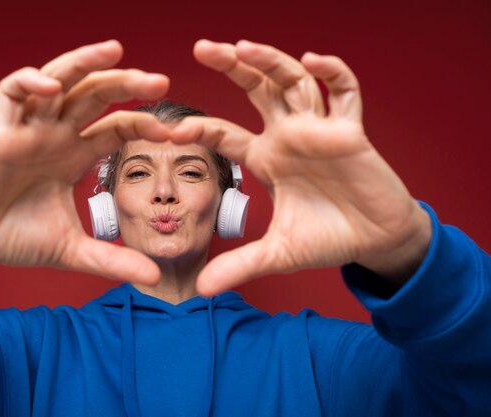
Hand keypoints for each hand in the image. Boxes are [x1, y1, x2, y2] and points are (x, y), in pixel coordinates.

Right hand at [0, 40, 168, 297]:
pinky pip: (10, 93)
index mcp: (75, 156)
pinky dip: (29, 83)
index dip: (143, 125)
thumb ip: (112, 260)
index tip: (174, 134)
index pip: (116, 127)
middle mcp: (56, 136)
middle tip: (161, 83)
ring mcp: (28, 130)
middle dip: (127, 83)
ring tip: (116, 51)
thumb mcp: (73, 250)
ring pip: (59, 81)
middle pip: (95, 95)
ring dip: (84, 62)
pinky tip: (53, 89)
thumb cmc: (17, 239)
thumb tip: (154, 277)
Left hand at [172, 40, 430, 295]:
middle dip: (232, 67)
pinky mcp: (351, 132)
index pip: (226, 132)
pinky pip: (345, 93)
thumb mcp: (277, 254)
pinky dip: (333, 74)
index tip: (171, 128)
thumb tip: (200, 291)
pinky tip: (313, 60)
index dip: (200, 128)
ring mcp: (319, 130)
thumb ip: (239, 266)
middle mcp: (289, 137)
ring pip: (294, 83)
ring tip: (243, 47)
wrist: (375, 242)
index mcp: (267, 158)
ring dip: (271, 62)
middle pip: (257, 90)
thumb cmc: (328, 240)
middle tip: (202, 48)